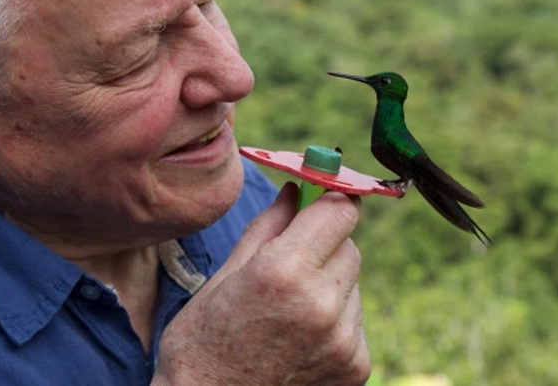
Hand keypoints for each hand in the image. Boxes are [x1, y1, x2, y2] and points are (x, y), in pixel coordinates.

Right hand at [153, 182, 369, 384]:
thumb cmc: (201, 344)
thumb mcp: (223, 277)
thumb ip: (268, 227)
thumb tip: (295, 190)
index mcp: (283, 271)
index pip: (339, 211)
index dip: (330, 201)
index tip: (320, 200)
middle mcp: (321, 303)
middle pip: (349, 245)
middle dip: (324, 243)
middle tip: (290, 262)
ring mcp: (343, 339)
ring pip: (352, 283)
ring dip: (329, 284)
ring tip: (288, 310)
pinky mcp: (355, 366)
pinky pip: (355, 320)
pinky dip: (335, 320)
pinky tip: (300, 336)